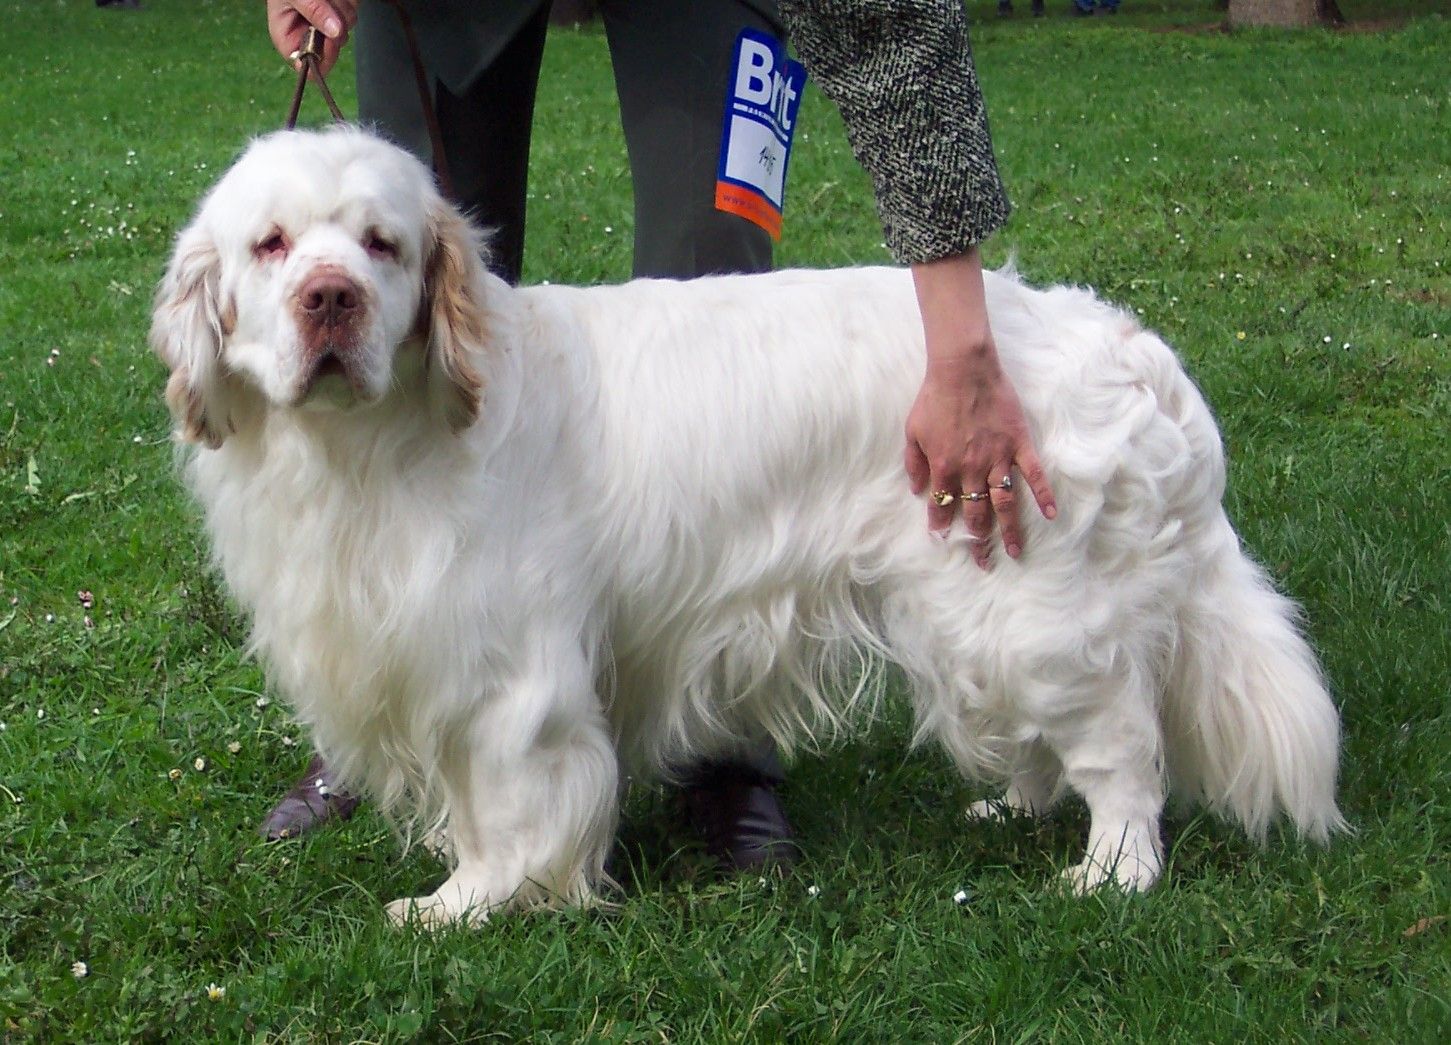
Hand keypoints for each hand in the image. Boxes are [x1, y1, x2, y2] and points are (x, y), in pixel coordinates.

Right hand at [265, 0, 358, 76]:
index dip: (322, 59)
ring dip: (341, 5)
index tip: (332, 39)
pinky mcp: (340, 14)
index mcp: (288, 37)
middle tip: (327, 1)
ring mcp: (327, 25)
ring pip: (347, 25)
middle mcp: (309, 35)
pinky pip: (353, 11)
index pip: (306, 66)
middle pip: (334, 46)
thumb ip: (312, 10)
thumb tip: (335, 32)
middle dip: (334, 22)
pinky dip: (348, 0)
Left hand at [905, 249, 1055, 568]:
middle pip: (975, 514)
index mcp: (943, 468)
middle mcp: (971, 470)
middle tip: (982, 562)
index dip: (941, 524)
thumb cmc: (933, 398)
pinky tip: (1050, 515)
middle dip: (977, 541)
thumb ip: (914, 464)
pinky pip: (1034, 475)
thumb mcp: (912, 432)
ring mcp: (997, 459)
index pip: (942, 505)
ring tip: (1013, 552)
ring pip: (1004, 503)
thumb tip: (917, 490)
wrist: (962, 369)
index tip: (943, 538)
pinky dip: (1043, 495)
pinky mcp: (1018, 444)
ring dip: (1009, 531)